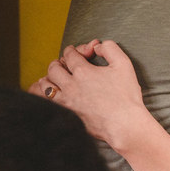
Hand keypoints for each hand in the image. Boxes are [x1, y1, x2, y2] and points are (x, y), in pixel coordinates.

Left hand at [33, 40, 149, 151]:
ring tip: (49, 79)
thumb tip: (97, 46)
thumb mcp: (123, 64)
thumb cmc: (126, 95)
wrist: (124, 125)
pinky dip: (43, 98)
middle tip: (60, 63)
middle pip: (54, 69)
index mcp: (83, 71)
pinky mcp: (67, 115)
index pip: (69, 55)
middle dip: (56, 63)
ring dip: (47, 80)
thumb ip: (110, 48)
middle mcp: (71, 86)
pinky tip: (47, 97)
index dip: (70, 50)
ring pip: (46, 87)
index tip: (72, 51)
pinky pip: (47, 105)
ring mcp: (67, 102)